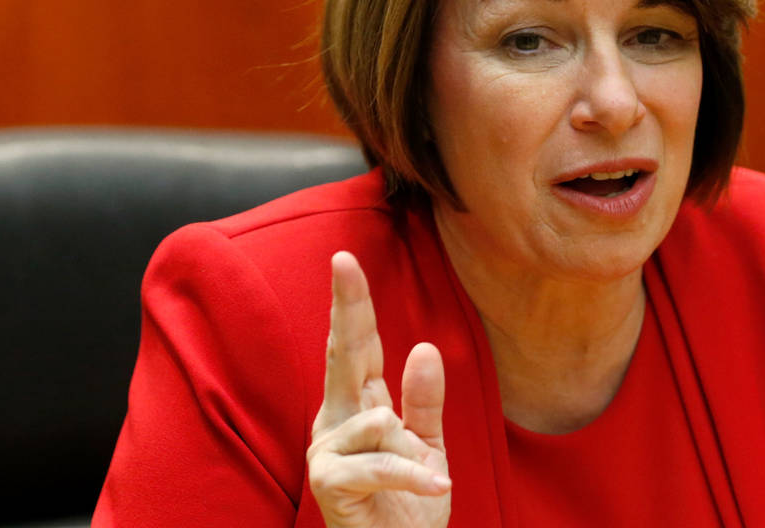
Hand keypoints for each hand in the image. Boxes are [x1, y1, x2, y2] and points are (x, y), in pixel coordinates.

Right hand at [307, 251, 450, 527]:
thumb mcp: (427, 450)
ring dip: (412, 453)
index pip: (356, 349)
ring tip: (420, 483)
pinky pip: (380, 461)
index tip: (346, 261)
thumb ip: (424, 403)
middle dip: (347, 308)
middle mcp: (334, 424)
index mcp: (358, 410)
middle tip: (343, 260)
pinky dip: (413, 473)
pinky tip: (437, 484)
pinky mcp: (329, 484)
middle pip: (343, 356)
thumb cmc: (405, 511)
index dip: (352, 305)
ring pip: (379, 421)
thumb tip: (423, 347)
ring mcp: (326, 453)